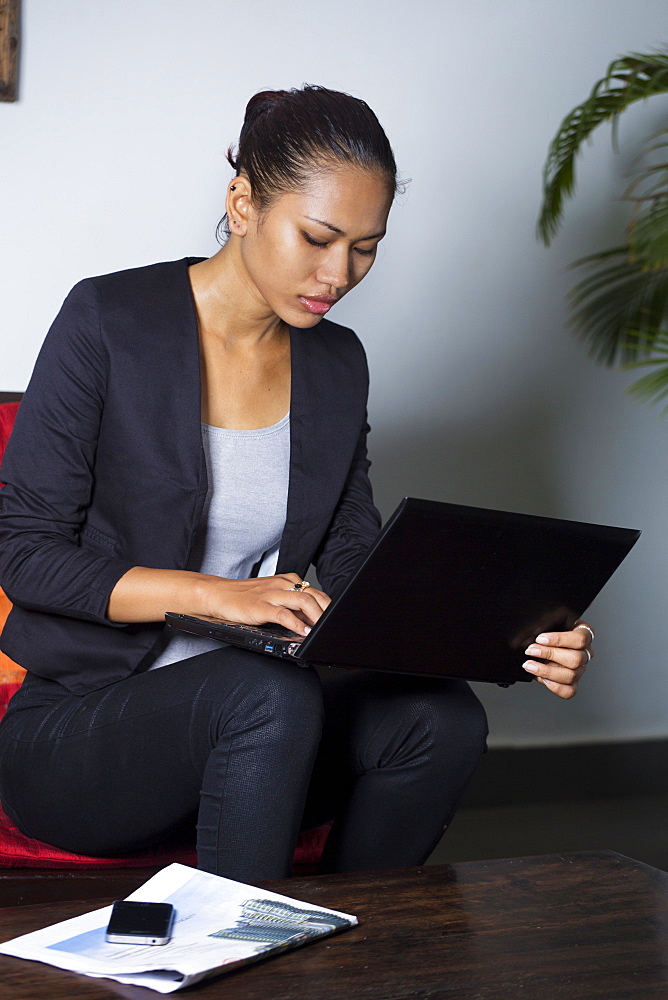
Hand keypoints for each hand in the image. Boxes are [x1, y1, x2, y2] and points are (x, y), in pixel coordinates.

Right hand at [202, 573, 330, 636]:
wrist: (218, 594)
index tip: (337, 619)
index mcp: (288, 581)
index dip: (329, 607)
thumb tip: (312, 620)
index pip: (315, 592)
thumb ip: (292, 606)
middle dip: (328, 613)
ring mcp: (271, 594)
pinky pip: (284, 614)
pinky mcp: (261, 606)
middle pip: (314, 595)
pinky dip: (297, 624)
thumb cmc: (245, 598)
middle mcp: (282, 584)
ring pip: (303, 601)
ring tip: (323, 630)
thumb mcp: (273, 597)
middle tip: (334, 627)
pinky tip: (303, 632)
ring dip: (317, 617)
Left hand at [522, 621, 593, 698]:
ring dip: (546, 671)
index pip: (579, 639)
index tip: (540, 638)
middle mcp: (586, 653)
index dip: (559, 640)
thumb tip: (534, 630)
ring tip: (529, 665)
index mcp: (585, 635)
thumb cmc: (552, 629)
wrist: (548, 641)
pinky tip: (540, 677)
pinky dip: (552, 686)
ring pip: (571, 676)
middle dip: (549, 655)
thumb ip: (548, 624)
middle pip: (576, 659)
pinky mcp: (573, 683)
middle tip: (531, 650)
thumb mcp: (552, 621)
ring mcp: (580, 669)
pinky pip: (568, 691)